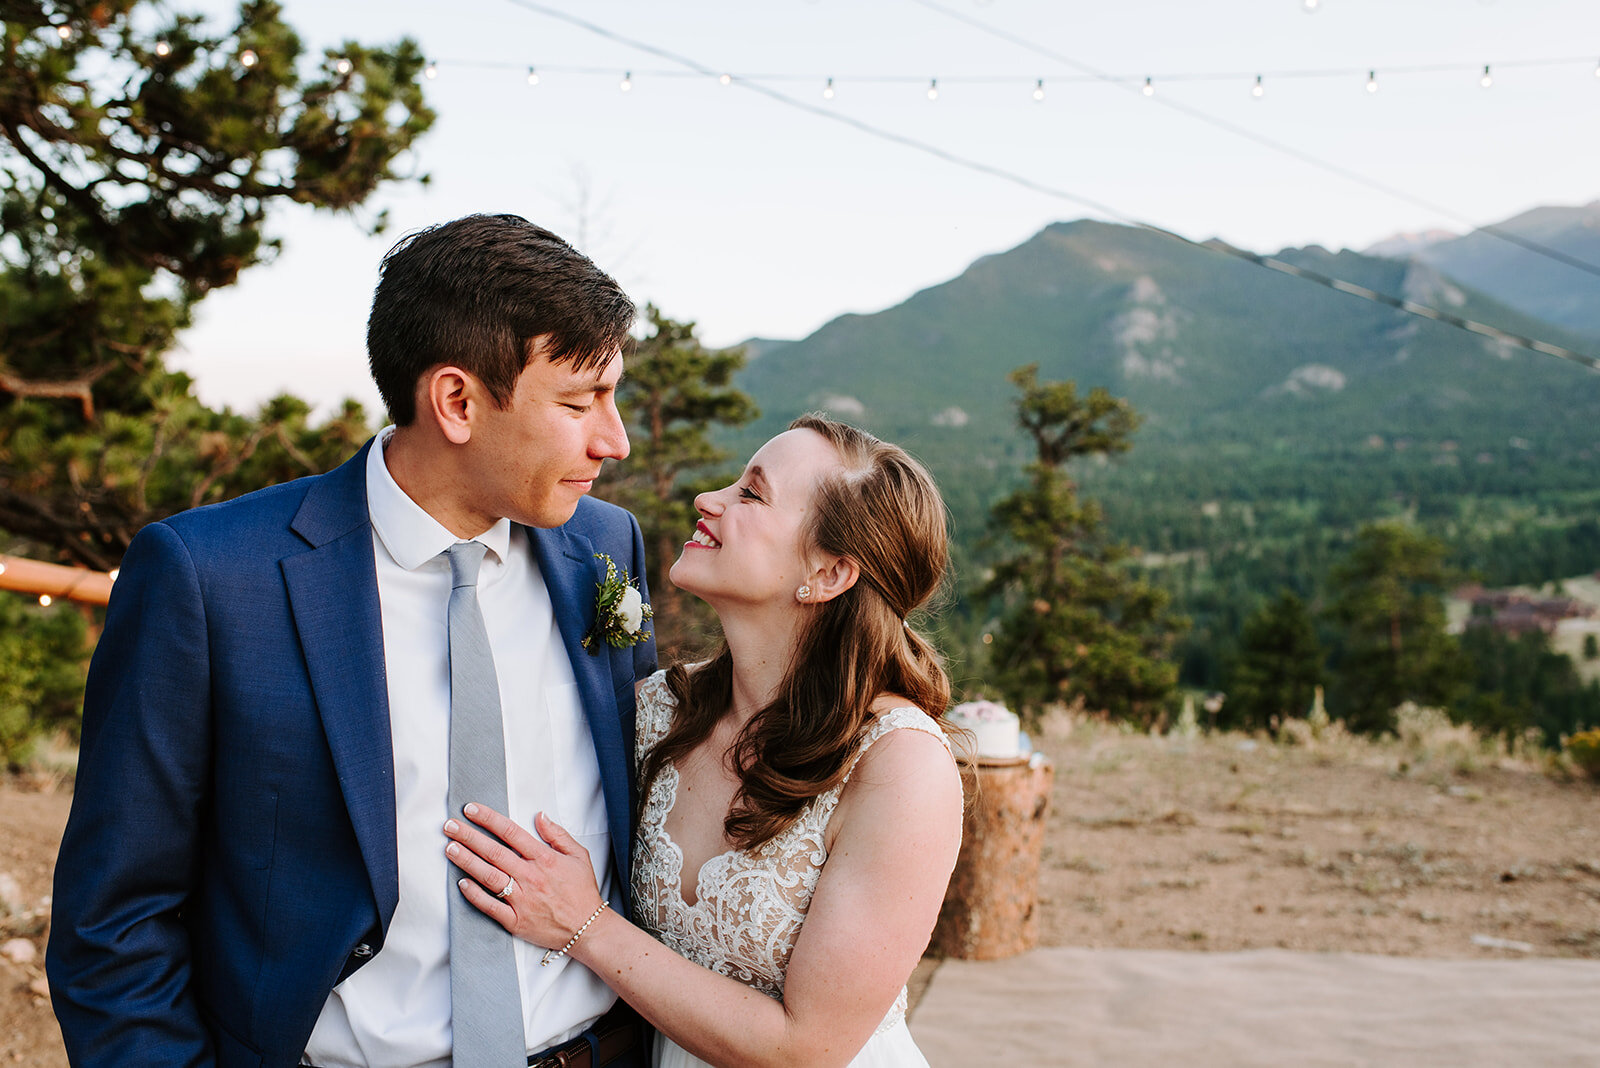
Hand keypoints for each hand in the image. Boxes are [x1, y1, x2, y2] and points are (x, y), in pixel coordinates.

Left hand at [443, 804, 603, 950]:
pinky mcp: (516, 921)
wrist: (588, 928)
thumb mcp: (579, 856)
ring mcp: (521, 899)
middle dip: (469, 836)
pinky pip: (490, 906)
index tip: (471, 809)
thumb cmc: (582, 892)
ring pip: (488, 876)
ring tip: (450, 848)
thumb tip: (540, 815)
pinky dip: (474, 895)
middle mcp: (530, 876)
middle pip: (494, 852)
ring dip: (467, 861)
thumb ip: (558, 835)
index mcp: (545, 858)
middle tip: (450, 826)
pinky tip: (461, 883)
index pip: (511, 832)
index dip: (489, 819)